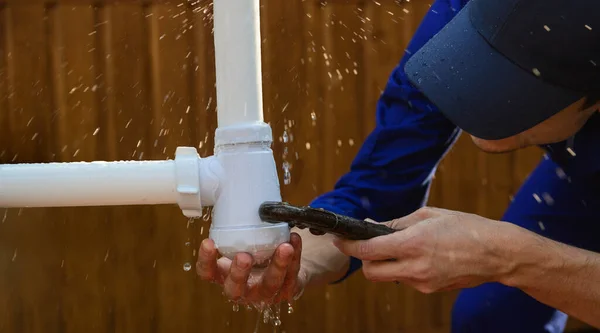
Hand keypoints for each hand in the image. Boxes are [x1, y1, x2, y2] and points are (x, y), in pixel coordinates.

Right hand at [196, 232, 307, 304]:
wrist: (285, 265)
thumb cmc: (257, 251)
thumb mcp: (243, 243)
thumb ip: (239, 230)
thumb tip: (239, 200)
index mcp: (225, 276)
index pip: (208, 273)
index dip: (206, 261)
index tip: (208, 242)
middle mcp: (243, 289)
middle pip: (235, 289)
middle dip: (239, 274)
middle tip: (244, 256)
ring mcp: (265, 293)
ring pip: (270, 284)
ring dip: (278, 265)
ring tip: (284, 247)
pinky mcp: (287, 290)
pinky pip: (292, 275)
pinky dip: (295, 256)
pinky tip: (294, 240)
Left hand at [333, 207, 515, 292]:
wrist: (497, 253)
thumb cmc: (465, 227)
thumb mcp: (429, 215)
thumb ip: (396, 222)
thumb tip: (371, 225)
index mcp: (413, 244)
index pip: (368, 250)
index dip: (349, 246)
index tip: (340, 240)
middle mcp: (415, 267)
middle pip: (371, 273)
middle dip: (363, 260)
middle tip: (367, 246)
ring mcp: (423, 283)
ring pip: (388, 277)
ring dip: (385, 264)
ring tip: (402, 246)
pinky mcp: (431, 290)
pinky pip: (406, 280)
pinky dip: (403, 269)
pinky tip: (419, 256)